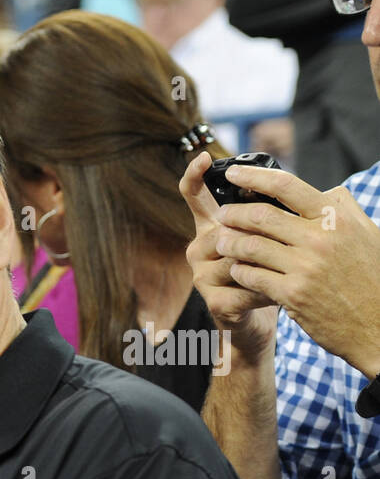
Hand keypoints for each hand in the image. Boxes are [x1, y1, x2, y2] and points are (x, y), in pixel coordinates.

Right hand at [179, 151, 278, 358]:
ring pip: (238, 257)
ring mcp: (201, 277)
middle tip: (283, 247)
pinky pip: (246, 286)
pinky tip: (276, 293)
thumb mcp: (266, 238)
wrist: (257, 321)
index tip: (203, 158)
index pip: (195, 196)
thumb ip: (264, 215)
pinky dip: (268, 289)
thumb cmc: (267, 271)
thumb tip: (278, 187)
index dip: (194, 176)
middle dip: (261, 237)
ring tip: (284, 272)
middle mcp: (198, 249)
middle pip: (228, 228)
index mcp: (210, 227)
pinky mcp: (213, 303)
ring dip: (269, 264)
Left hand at [203, 162, 379, 377]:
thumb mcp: (365, 233)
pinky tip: (235, 269)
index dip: (254, 176)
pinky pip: (252, 276)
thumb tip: (326, 191)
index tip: (234, 172)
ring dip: (230, 242)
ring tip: (221, 241)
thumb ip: (343, 210)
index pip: (286, 186)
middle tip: (221, 215)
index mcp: (336, 217)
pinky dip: (239, 270)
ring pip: (251, 246)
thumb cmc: (371, 275)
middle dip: (233, 213)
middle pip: (261, 215)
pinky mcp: (292, 294)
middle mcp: (319, 238)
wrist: (377, 322)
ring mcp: (305, 267)